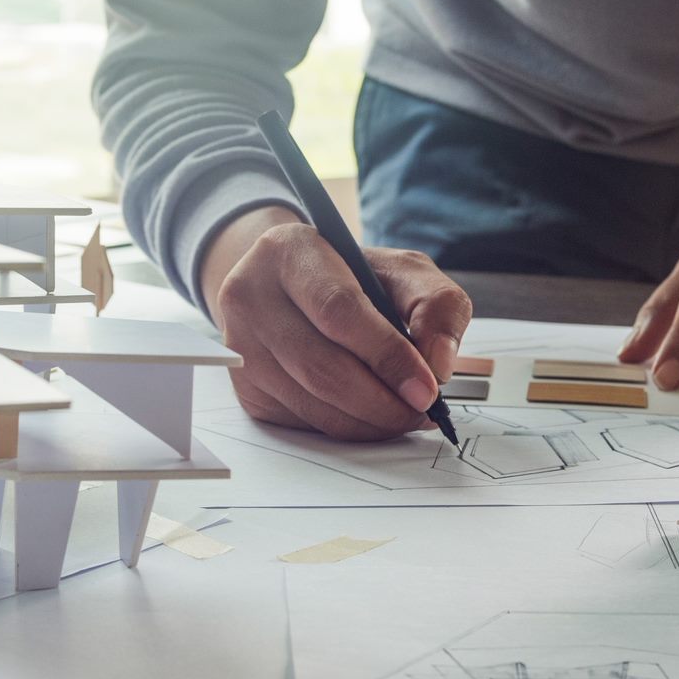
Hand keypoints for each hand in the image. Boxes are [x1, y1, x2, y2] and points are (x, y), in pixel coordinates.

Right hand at [204, 209, 471, 439]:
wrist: (291, 287)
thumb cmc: (351, 277)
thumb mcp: (403, 270)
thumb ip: (436, 305)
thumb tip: (438, 365)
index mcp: (289, 250)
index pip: (337, 310)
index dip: (387, 355)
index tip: (427, 388)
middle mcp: (249, 295)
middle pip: (321, 366)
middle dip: (382, 400)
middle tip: (422, 411)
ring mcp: (240, 345)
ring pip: (312, 402)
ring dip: (369, 421)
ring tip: (405, 414)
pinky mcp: (244, 386)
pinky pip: (302, 421)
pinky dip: (346, 427)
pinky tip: (370, 414)